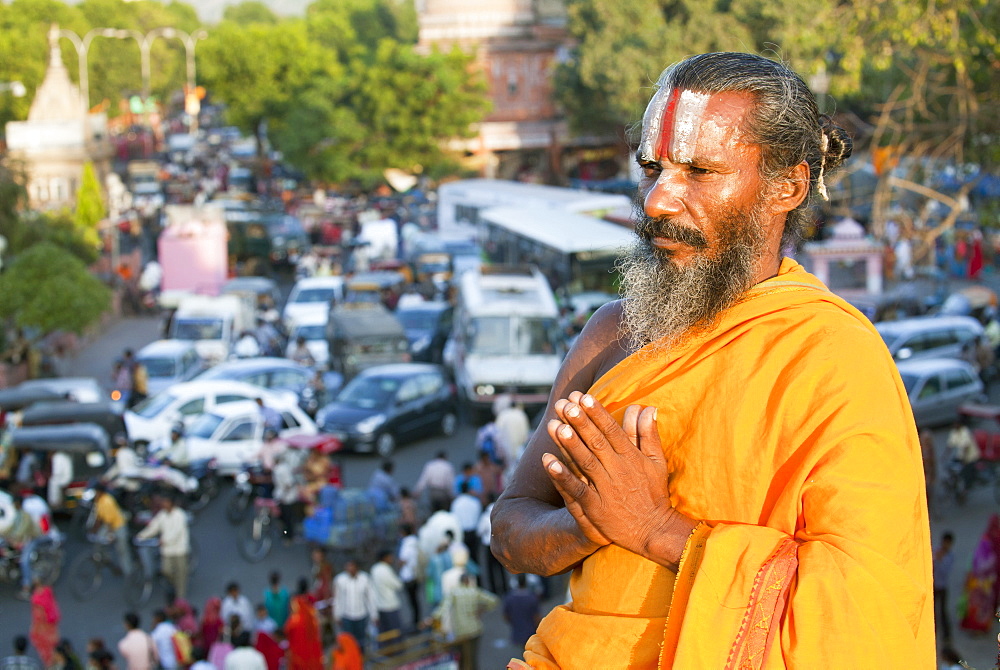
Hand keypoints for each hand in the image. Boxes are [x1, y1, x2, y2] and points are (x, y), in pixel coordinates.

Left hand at [543, 392, 694, 568]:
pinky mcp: (595, 507)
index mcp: (631, 457)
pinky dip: (562, 476)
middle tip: (564, 404)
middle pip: (595, 442)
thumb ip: (648, 434)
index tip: (583, 397)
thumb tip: (647, 407)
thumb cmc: (654, 493)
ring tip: (554, 425)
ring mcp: (605, 489)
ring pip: (584, 462)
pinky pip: (576, 489)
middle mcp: (617, 470)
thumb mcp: (657, 462)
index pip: (612, 431)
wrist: (654, 531)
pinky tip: (548, 461)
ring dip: (569, 444)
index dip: (597, 413)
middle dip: (579, 422)